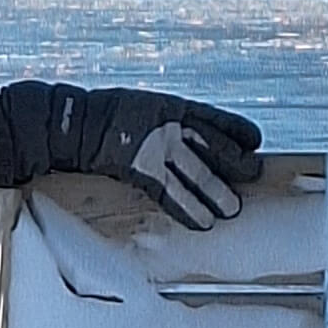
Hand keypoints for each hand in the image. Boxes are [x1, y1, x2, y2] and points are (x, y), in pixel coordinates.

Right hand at [57, 87, 263, 228]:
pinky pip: (170, 193)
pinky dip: (188, 208)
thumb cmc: (106, 115)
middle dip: (236, 164)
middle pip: (215, 146)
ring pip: (199, 171)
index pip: (216, 120)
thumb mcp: (144, 106)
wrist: (74, 123)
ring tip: (232, 209)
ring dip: (217, 192)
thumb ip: (169, 118)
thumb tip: (200, 136)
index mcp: (172, 106)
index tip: (254, 141)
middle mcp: (170, 126)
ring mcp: (158, 147)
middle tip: (254, 175)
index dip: (237, 131)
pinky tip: (202, 222)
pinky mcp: (141, 168)